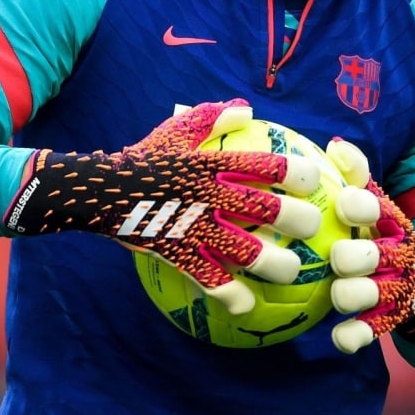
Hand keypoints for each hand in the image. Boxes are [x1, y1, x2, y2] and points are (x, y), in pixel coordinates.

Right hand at [3, 100, 321, 314]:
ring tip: (292, 271)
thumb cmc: (142, 158)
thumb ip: (212, 117)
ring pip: (244, 249)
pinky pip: (207, 279)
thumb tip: (247, 108)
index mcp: (211, 163)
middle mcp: (208, 194)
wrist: (97, 190)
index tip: (317, 182)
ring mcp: (193, 226)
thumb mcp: (175, 131)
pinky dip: (230, 295)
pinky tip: (247, 306)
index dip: (296, 174)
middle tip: (314, 229)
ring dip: (274, 263)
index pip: (263, 164)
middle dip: (298, 221)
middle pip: (265, 208)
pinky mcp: (176, 253)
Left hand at [325, 139, 414, 353]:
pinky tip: (340, 337)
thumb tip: (335, 144)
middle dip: (353, 256)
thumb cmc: (382, 239)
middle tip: (338, 257)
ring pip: (368, 293)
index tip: (344, 205)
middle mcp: (396, 254)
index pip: (376, 208)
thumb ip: (357, 177)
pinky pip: (370, 330)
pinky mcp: (391, 318)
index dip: (360, 205)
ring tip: (340, 294)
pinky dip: (354, 335)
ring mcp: (395, 288)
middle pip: (372, 254)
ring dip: (350, 294)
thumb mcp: (377, 209)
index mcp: (391, 222)